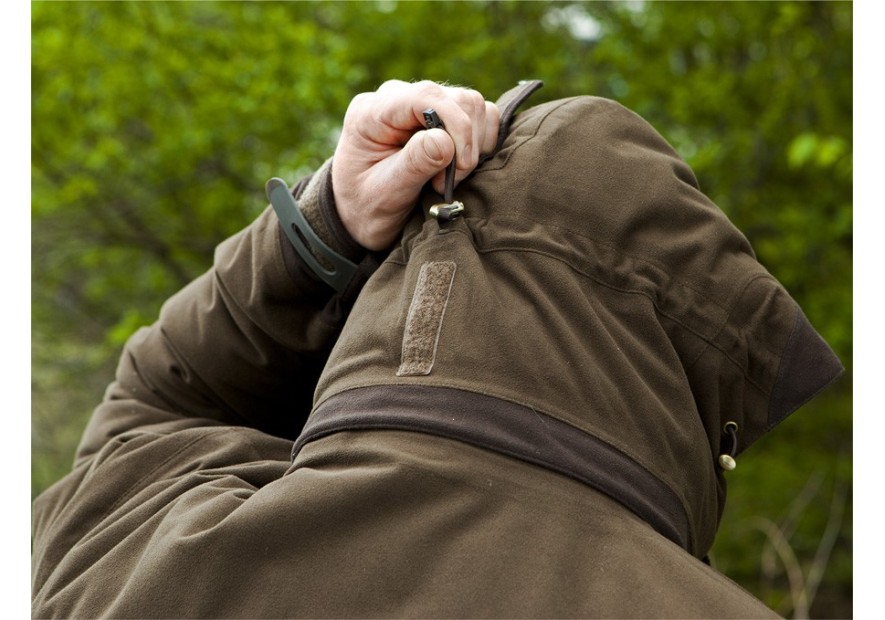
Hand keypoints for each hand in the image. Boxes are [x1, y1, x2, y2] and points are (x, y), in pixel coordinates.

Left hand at [332, 80, 499, 250]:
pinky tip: (460, 167)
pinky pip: (481, 115)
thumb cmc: (366, 207)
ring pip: (473, 105)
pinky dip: (481, 143)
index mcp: (373, 112)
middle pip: (458, 100)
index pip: (427, 96)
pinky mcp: (442, 114)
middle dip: (465, 144)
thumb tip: (445, 140)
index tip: (461, 165)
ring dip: (474, 146)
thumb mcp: (384, 194)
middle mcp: (398, 98)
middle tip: (447, 183)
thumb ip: (413, 165)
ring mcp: (421, 104)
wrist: (361, 214)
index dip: (455, 125)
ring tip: (449, 179)